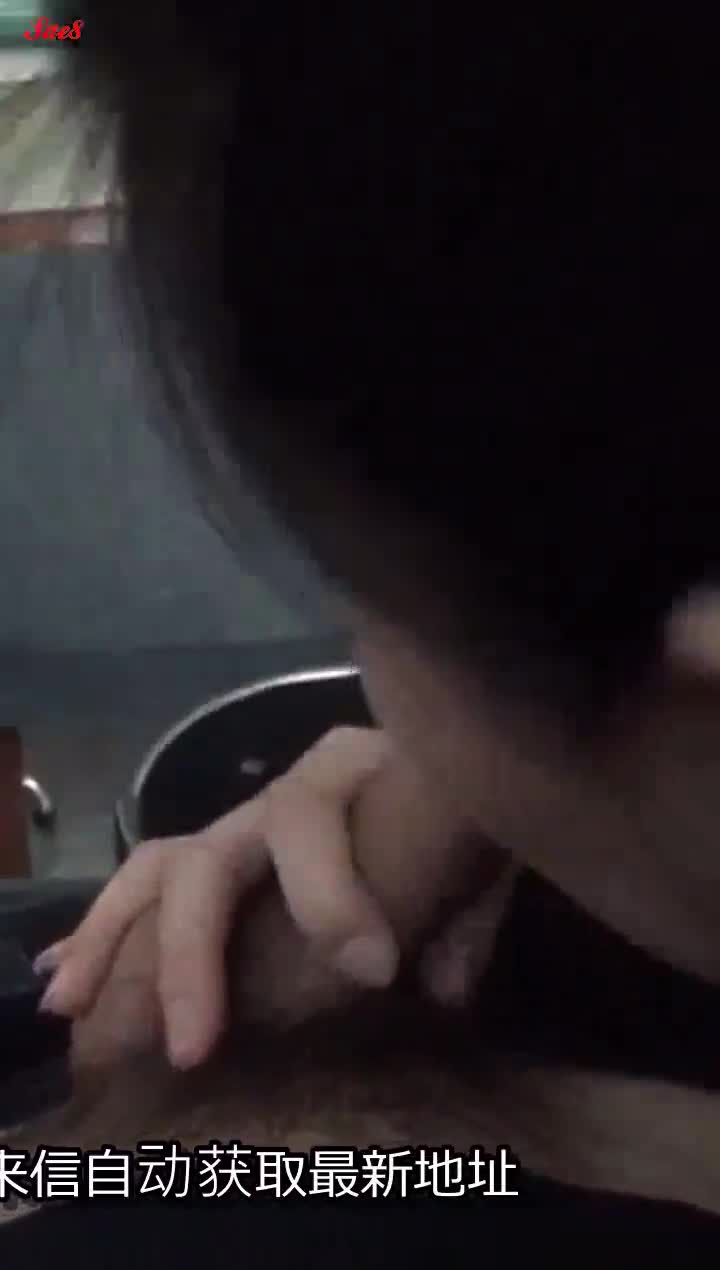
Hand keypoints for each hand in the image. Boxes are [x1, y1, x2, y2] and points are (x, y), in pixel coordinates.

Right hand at [36, 727, 511, 1068]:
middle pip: (205, 856)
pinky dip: (105, 935)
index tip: (372, 970)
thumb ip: (462, 917)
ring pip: (154, 870)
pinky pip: (147, 891)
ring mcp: (238, 828)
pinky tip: (66, 982)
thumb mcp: (472, 858)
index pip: (307, 820)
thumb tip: (438, 986)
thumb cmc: (456, 816)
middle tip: (191, 1045)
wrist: (449, 781)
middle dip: (190, 952)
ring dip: (108, 940)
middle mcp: (275, 797)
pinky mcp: (215, 863)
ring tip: (70, 1004)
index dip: (328, 895)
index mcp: (339, 775)